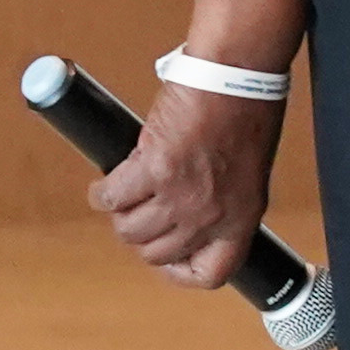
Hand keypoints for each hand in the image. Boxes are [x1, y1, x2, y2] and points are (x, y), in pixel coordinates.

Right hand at [94, 83, 282, 292]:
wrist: (238, 76)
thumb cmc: (247, 112)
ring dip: (120, 215)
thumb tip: (186, 216)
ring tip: (122, 194)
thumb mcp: (246, 172)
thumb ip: (221, 200)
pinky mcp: (154, 170)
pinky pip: (111, 198)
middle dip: (141, 237)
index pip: (210, 274)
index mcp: (241, 217)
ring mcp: (181, 196)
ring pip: (129, 230)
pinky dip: (102, 193)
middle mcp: (211, 215)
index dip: (181, 273)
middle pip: (156, 254)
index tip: (167, 259)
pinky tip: (106, 183)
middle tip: (138, 212)